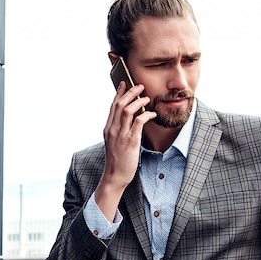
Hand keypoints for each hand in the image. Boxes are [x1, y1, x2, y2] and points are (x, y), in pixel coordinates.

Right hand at [94, 82, 155, 220]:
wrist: (114, 176)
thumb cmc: (117, 161)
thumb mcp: (114, 142)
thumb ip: (119, 130)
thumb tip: (128, 120)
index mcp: (108, 128)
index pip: (112, 106)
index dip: (119, 93)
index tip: (124, 83)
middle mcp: (112, 129)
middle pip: (119, 104)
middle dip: (130, 92)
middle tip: (140, 86)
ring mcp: (120, 135)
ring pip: (127, 110)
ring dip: (138, 101)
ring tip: (147, 98)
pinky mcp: (130, 142)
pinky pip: (138, 122)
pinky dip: (146, 115)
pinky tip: (152, 114)